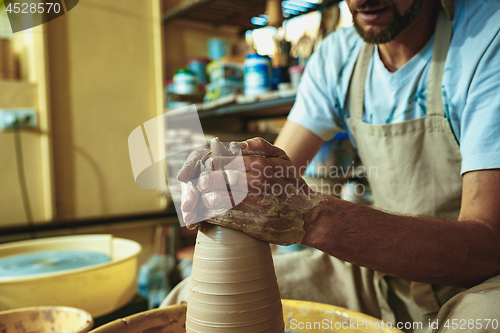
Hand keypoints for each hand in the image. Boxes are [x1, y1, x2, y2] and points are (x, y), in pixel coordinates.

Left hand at [178, 137, 325, 244]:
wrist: (307, 215)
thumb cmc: (291, 183)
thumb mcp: (281, 157)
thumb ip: (257, 145)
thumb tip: (232, 144)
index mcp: (258, 164)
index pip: (221, 160)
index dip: (209, 162)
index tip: (207, 165)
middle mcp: (252, 183)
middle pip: (213, 178)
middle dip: (203, 179)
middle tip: (200, 181)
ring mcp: (248, 204)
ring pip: (213, 198)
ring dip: (204, 196)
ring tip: (204, 195)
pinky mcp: (247, 223)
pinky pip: (220, 216)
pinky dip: (210, 212)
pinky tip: (209, 210)